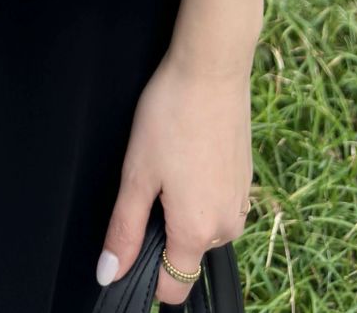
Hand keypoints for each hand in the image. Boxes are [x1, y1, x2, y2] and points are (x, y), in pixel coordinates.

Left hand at [95, 46, 253, 304]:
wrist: (211, 70)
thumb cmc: (171, 115)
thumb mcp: (137, 174)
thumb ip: (124, 230)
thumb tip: (110, 274)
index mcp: (198, 231)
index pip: (173, 287)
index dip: (146, 273)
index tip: (133, 239)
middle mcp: (227, 226)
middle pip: (186, 254)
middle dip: (162, 229)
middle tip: (150, 179)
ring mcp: (241, 203)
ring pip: (201, 228)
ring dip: (181, 208)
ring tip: (170, 161)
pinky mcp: (245, 181)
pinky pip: (216, 204)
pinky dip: (199, 190)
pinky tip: (188, 153)